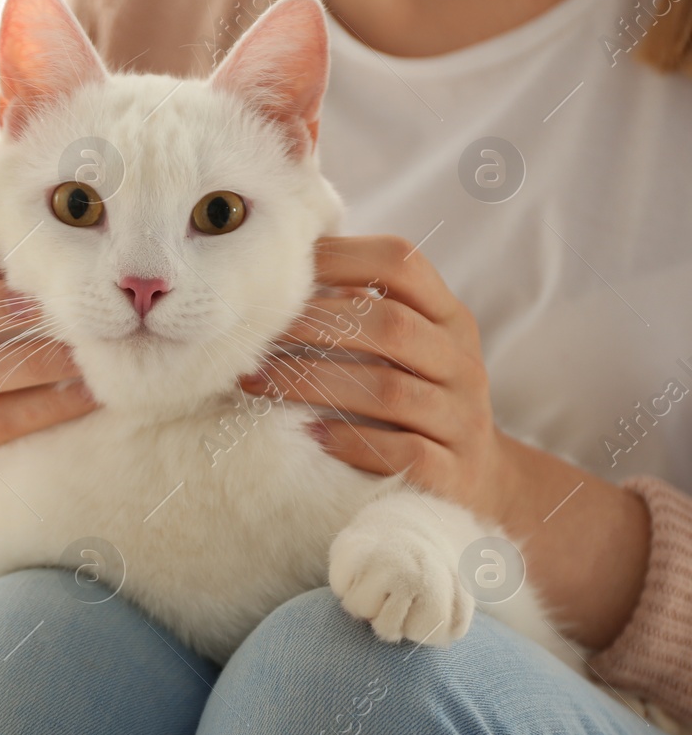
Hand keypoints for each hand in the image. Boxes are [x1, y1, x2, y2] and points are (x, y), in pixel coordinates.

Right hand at [0, 234, 95, 456]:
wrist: (49, 389)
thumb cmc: (32, 313)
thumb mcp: (18, 277)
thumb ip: (23, 252)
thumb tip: (69, 216)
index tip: (27, 256)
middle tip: (49, 306)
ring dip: (30, 359)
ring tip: (83, 351)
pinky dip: (47, 406)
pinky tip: (88, 391)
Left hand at [238, 234, 510, 519]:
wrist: (478, 477)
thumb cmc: (415, 397)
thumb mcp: (402, 348)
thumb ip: (357, 312)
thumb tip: (276, 280)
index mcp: (447, 317)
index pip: (402, 264)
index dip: (339, 257)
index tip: (279, 269)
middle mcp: (461, 361)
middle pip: (392, 326)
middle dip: (314, 325)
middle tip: (256, 335)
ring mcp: (462, 418)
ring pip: (390, 392)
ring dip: (314, 384)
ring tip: (258, 383)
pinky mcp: (454, 473)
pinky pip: (406, 453)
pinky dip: (355, 442)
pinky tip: (312, 435)